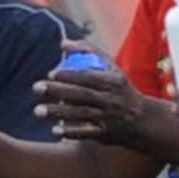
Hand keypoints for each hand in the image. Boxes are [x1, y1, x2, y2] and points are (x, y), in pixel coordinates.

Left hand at [33, 39, 174, 144]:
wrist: (142, 119)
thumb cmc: (119, 88)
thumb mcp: (111, 67)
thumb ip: (88, 52)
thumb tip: (62, 43)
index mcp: (114, 81)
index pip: (88, 76)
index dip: (69, 74)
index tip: (50, 73)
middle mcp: (112, 99)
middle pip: (81, 94)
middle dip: (57, 91)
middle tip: (36, 87)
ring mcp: (109, 117)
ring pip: (81, 114)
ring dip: (58, 113)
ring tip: (38, 111)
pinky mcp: (106, 133)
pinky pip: (86, 133)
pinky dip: (71, 132)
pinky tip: (54, 130)